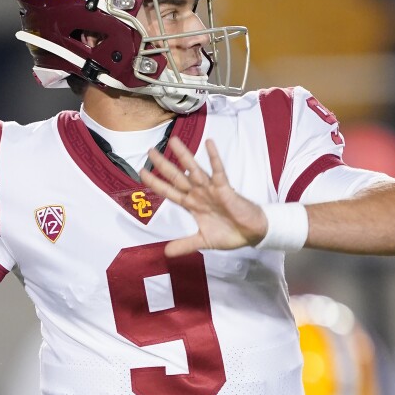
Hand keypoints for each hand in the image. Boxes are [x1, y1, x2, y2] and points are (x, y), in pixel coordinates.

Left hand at [139, 137, 266, 257]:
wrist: (252, 234)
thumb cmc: (230, 233)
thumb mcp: (203, 241)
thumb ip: (185, 245)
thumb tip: (166, 253)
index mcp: (192, 205)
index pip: (169, 192)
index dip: (156, 183)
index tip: (142, 172)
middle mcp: (199, 194)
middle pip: (177, 177)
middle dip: (163, 165)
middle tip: (150, 151)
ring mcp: (211, 189)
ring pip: (194, 170)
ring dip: (184, 156)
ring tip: (173, 141)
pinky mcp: (225, 188)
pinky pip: (219, 171)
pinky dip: (214, 158)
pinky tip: (209, 144)